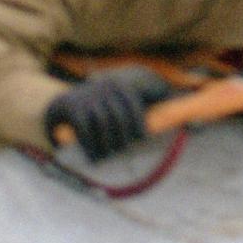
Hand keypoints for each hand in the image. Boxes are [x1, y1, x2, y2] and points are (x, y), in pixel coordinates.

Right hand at [43, 67, 170, 161]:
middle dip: (122, 136)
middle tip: (122, 150)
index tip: (141, 138)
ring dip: (107, 144)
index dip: (138, 121)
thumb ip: (145, 109)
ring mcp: (87, 95)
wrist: (61, 105)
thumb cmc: (101, 109)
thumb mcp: (120, 103)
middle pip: (118, 115)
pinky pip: (85, 128)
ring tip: (107, 157)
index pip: (132, 103)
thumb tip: (181, 118)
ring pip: (103, 122)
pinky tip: (95, 159)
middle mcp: (103, 86)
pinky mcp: (72, 106)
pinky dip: (91, 146)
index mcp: (119, 84)